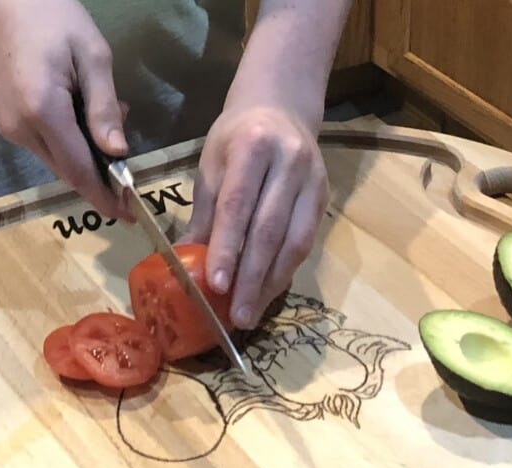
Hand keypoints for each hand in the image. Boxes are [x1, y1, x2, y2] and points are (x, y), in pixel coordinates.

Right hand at [0, 0, 129, 217]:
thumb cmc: (51, 18)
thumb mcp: (92, 55)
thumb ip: (103, 107)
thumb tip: (118, 153)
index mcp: (43, 112)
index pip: (80, 171)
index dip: (106, 196)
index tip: (129, 215)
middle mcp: (21, 130)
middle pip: (69, 171)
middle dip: (102, 173)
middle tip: (128, 144)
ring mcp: (10, 129)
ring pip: (58, 161)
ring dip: (88, 153)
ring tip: (110, 113)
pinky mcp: (7, 123)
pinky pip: (46, 146)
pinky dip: (72, 142)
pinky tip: (86, 112)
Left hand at [179, 106, 328, 328]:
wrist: (281, 107)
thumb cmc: (236, 136)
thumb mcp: (211, 164)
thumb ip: (205, 211)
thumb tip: (187, 261)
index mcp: (253, 147)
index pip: (239, 205)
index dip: (228, 247)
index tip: (216, 284)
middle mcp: (289, 162)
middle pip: (270, 229)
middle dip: (252, 277)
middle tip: (237, 315)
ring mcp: (313, 180)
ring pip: (295, 240)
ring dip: (272, 282)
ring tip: (252, 311)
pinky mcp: (324, 196)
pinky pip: (306, 241)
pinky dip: (286, 269)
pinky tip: (269, 290)